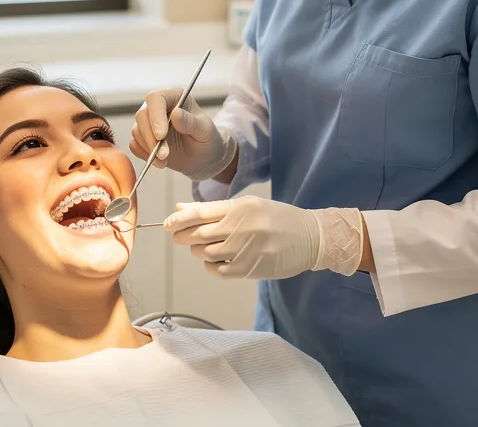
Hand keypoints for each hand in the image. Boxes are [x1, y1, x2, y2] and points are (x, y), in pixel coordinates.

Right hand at [131, 88, 236, 180]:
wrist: (203, 157)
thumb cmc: (207, 139)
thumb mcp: (205, 131)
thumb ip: (190, 122)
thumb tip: (175, 114)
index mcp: (174, 97)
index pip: (156, 98)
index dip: (156, 116)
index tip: (161, 135)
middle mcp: (159, 107)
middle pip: (142, 115)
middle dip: (151, 137)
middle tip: (164, 154)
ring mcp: (149, 123)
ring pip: (137, 131)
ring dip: (149, 148)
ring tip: (165, 159)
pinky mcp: (144, 138)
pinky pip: (135, 145)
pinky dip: (145, 155)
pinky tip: (160, 162)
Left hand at [166, 196, 364, 279]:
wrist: (310, 237)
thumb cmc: (277, 218)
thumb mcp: (248, 205)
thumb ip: (214, 209)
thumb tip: (181, 209)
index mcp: (239, 208)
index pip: (199, 213)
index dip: (178, 219)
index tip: (167, 224)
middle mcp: (240, 228)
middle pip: (197, 234)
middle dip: (182, 236)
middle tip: (178, 236)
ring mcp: (243, 250)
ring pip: (203, 253)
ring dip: (197, 250)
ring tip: (204, 246)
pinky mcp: (248, 269)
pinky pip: (216, 270)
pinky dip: (209, 266)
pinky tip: (214, 260)